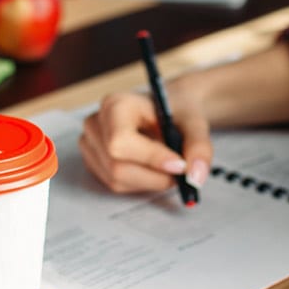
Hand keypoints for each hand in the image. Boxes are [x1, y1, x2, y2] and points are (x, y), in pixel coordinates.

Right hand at [79, 89, 212, 193]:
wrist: (167, 109)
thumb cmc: (175, 112)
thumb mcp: (194, 123)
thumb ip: (198, 148)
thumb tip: (195, 177)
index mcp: (116, 104)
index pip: (121, 141)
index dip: (150, 158)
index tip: (179, 166)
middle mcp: (96, 122)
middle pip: (118, 166)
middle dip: (154, 176)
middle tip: (180, 173)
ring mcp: (90, 143)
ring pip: (116, 179)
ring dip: (149, 181)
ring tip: (168, 168)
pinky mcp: (93, 160)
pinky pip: (114, 184)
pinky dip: (139, 183)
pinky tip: (152, 168)